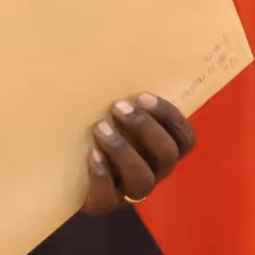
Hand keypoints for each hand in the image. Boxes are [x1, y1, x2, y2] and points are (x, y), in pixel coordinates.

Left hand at [82, 94, 195, 213]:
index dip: (169, 117)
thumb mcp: (120, 115)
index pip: (185, 138)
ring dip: (123, 150)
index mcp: (164, 150)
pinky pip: (108, 197)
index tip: (142, 96)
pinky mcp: (106, 204)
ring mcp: (131, 191)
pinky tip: (91, 155)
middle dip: (144, 128)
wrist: (70, 169)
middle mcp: (155, 172)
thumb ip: (129, 99)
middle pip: (167, 155)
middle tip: (118, 107)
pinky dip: (101, 175)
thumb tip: (115, 51)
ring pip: (143, 179)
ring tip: (99, 127)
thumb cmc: (103, 129)